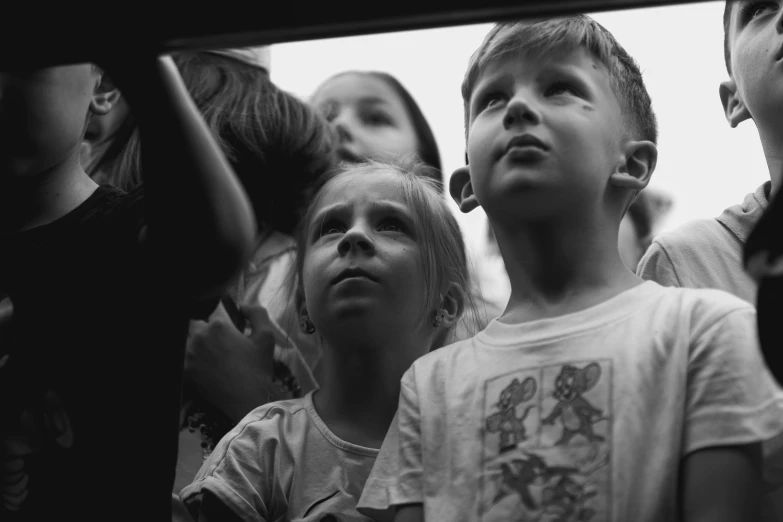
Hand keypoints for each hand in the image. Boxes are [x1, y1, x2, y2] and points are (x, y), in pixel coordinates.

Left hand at [185, 303, 281, 422]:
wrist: (248, 398)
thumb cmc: (258, 366)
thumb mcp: (266, 335)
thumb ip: (256, 313)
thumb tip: (242, 306)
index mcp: (217, 325)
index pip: (211, 314)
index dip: (220, 322)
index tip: (227, 332)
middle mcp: (199, 336)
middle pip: (194, 326)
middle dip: (204, 332)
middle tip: (218, 346)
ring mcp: (189, 355)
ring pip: (187, 343)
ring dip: (195, 347)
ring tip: (210, 359)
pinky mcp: (184, 372)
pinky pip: (182, 361)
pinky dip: (189, 363)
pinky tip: (202, 369)